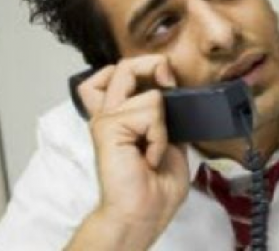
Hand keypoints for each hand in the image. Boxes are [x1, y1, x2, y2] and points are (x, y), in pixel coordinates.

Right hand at [70, 55, 188, 249]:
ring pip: (139, 84)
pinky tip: (150, 157)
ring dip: (161, 119)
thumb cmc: (154, 187)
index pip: (115, 75)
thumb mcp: (169, 141)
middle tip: (167, 82)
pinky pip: (149, 112)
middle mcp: (108, 114)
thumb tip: (171, 90)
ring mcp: (106, 119)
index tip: (164, 80)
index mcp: (120, 117)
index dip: (143, 67)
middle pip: (122, 66)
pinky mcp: (109, 128)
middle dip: (152, 64)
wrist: (144, 214)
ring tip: (154, 147)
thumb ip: (165, 115)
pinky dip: (159, 136)